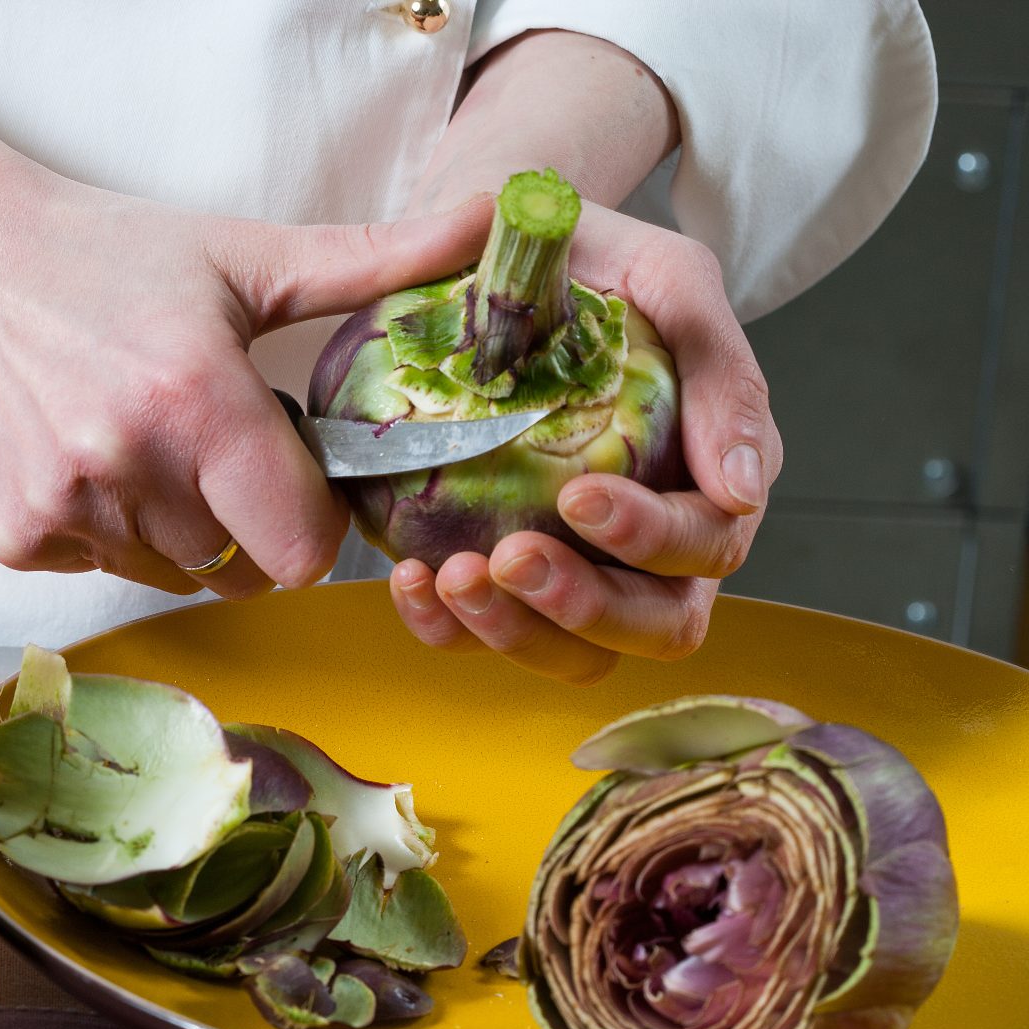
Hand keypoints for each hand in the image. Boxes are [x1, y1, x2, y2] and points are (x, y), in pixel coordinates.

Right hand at [0, 173, 492, 596]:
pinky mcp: (10, 537)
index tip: (287, 480)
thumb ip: (372, 263)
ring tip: (130, 437)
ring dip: (166, 524)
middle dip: (236, 518)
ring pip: (164, 571)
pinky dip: (96, 528)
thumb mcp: (240, 258)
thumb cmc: (96, 255)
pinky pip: (93, 566)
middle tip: (199, 440)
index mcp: (201, 403)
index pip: (300, 550)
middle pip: (233, 566)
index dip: (307, 523)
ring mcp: (62, 510)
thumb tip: (492, 223)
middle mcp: (129, 468)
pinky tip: (73, 453)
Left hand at [388, 204, 782, 683]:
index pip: (708, 547)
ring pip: (572, 651)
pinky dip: (446, 626)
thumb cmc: (599, 263)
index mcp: (712, 477)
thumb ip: (720, 368)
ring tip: (451, 576)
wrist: (504, 250)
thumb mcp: (669, 278)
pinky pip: (484, 635)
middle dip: (582, 605)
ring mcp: (580, 565)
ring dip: (512, 631)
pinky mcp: (502, 573)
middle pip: (653, 626)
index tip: (578, 495)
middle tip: (507, 556)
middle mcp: (657, 542)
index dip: (651, 540)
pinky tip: (410, 579)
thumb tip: (746, 488)